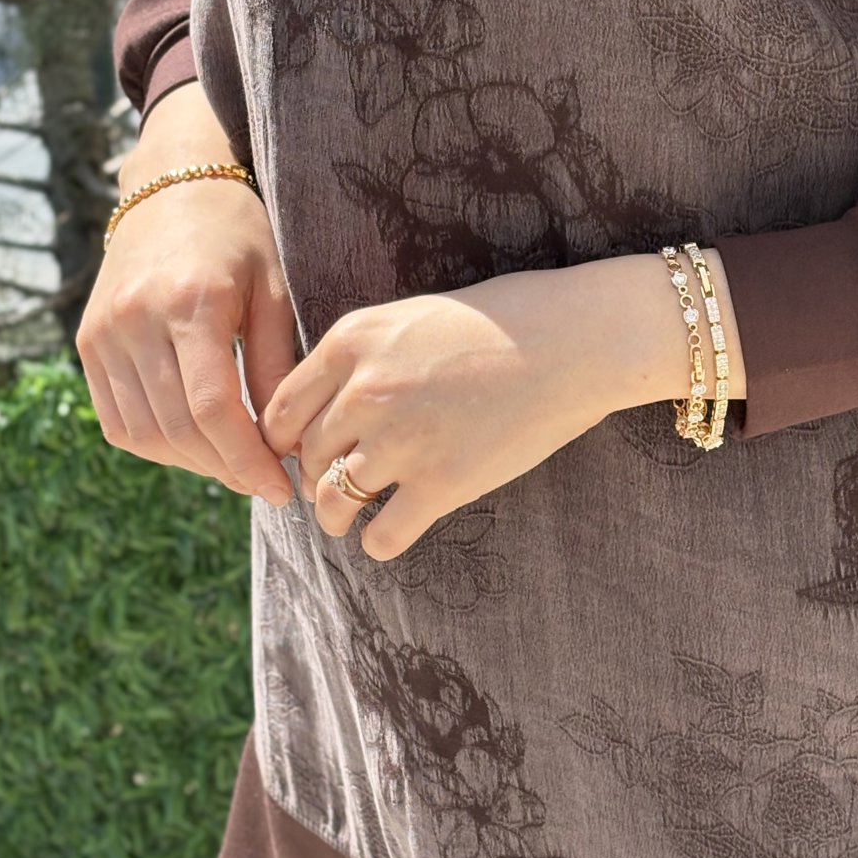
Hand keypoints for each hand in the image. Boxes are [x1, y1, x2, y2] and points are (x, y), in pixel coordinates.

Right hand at [77, 82, 296, 505]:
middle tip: (265, 483)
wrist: (169, 187)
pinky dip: (157, 446)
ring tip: (234, 466)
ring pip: (145, 434)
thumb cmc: (237, 235)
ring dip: (193, 464)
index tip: (282, 488)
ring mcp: (104, 333)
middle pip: (180, 428)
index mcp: (192, 302)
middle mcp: (137, 320)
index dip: (248, 460)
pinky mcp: (87, 343)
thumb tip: (286, 443)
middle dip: (227, 469)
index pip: (216, 409)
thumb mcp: (272, 290)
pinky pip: (117, 421)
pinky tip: (195, 445)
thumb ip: (276, 366)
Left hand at [259, 248, 742, 558]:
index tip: (305, 451)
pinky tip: (391, 533)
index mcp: (351, 340)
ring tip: (350, 519)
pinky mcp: (443, 482)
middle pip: (306, 456)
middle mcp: (365, 390)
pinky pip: (383, 534)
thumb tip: (329, 404)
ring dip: (335, 516)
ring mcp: (403, 439)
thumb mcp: (414, 316)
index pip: (280, 410)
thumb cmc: (506, 320)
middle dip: (315, 476)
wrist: (576, 339)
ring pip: (332, 501)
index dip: (286, 440)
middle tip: (334, 485)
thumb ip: (364, 354)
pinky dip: (379, 541)